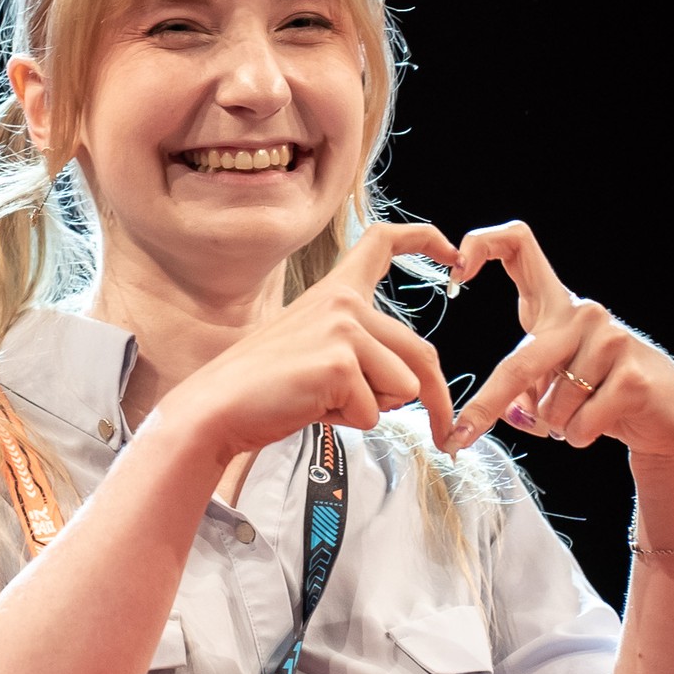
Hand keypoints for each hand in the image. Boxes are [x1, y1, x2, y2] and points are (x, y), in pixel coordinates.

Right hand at [167, 222, 459, 460]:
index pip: (383, 244)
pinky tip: (312, 407)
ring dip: (371, 409)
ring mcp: (343, 330)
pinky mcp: (340, 364)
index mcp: (335, 291)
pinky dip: (349, 422)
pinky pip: (375, 412)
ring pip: (403, 388)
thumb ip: (364, 353)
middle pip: (421, 352)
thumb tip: (412, 387)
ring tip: (322, 400)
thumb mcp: (319, 354)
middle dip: (435, 401)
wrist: (219, 407)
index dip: (425, 241)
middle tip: (441, 433)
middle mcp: (343, 301)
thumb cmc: (265, 387)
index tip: (454, 252)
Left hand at [441, 221, 673, 465]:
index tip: (456, 274)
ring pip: (551, 406)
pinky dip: (579, 437)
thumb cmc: (599, 395)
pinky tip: (603, 424)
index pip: (519, 245)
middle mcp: (582, 312)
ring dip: (557, 426)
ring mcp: (610, 340)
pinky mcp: (631, 376)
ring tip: (582, 414)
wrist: (668, 414)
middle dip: (486, 405)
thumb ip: (520, 394)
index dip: (483, 245)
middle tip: (459, 436)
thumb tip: (502, 414)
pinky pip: (579, 424)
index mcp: (555, 304)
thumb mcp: (549, 389)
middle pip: (521, 363)